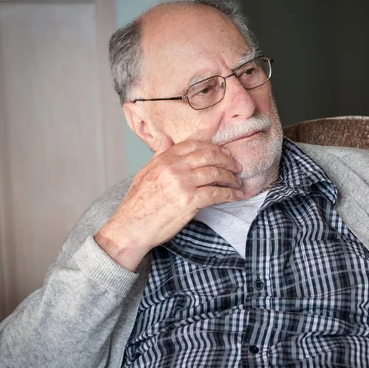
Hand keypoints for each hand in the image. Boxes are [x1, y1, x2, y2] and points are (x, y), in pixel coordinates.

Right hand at [95, 136, 243, 270]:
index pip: (194, 144)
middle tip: (236, 165)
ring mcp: (182, 184)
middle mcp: (174, 168)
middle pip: (209, 155)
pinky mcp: (189, 201)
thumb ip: (159, 155)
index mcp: (164, 159)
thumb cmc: (137, 204)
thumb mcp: (144, 173)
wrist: (131, 228)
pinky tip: (236, 195)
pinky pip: (216, 193)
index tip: (224, 152)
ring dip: (230, 177)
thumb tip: (167, 140)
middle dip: (227, 159)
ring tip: (237, 181)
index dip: (213, 147)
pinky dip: (230, 194)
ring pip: (215, 173)